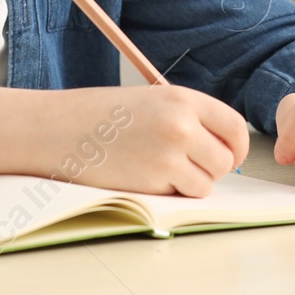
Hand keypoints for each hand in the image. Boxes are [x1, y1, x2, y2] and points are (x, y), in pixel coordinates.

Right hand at [56, 85, 248, 197]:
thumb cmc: (99, 116)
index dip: (237, 147)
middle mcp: (182, 124)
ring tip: (159, 169)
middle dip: (211, 168)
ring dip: (190, 183)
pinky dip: (171, 193)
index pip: (234, 127)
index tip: (231, 156)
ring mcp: (169, 154)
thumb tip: (221, 147)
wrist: (58, 129)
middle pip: (226, 159)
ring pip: (208, 183)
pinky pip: (183, 196)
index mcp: (182, 98)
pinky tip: (144, 176)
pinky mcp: (154, 182)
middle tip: (185, 165)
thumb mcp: (150, 100)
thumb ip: (186, 117)